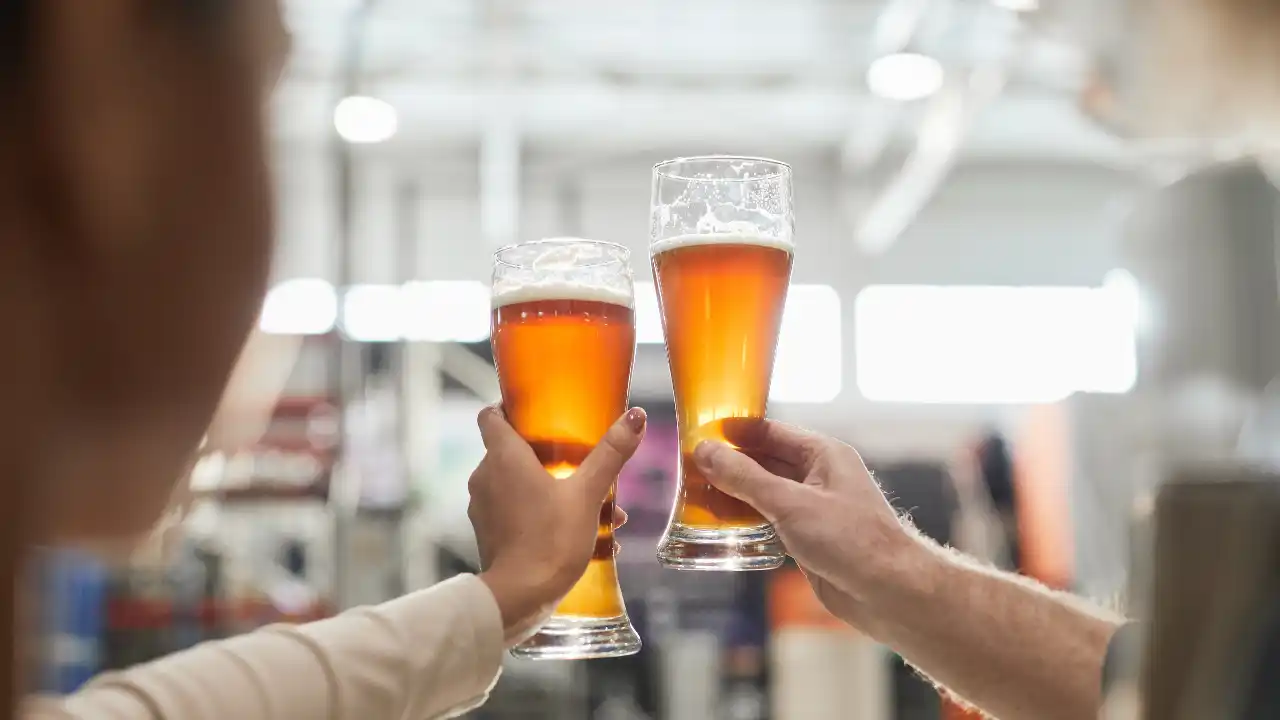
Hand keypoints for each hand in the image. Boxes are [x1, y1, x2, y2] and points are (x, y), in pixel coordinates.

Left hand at [469, 406, 645, 644]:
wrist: (519, 598)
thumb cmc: (550, 539)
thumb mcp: (588, 494)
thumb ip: (610, 454)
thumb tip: (636, 416)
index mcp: (503, 457)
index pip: (490, 415)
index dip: (509, 409)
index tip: (535, 413)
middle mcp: (485, 477)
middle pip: (509, 451)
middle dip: (543, 454)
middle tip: (577, 460)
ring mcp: (482, 507)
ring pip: (514, 484)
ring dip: (547, 487)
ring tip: (590, 505)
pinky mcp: (487, 533)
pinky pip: (513, 511)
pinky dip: (538, 512)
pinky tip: (576, 531)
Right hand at [693, 420, 919, 632]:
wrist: (888, 593)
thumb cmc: (851, 540)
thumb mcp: (790, 503)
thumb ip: (745, 478)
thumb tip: (706, 452)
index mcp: (823, 454)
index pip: (771, 432)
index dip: (735, 433)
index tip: (699, 434)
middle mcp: (820, 477)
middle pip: (765, 462)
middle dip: (730, 466)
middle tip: (689, 469)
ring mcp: (814, 508)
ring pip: (765, 494)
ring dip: (735, 496)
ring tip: (695, 497)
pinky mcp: (809, 538)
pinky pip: (771, 521)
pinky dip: (747, 522)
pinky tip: (721, 526)